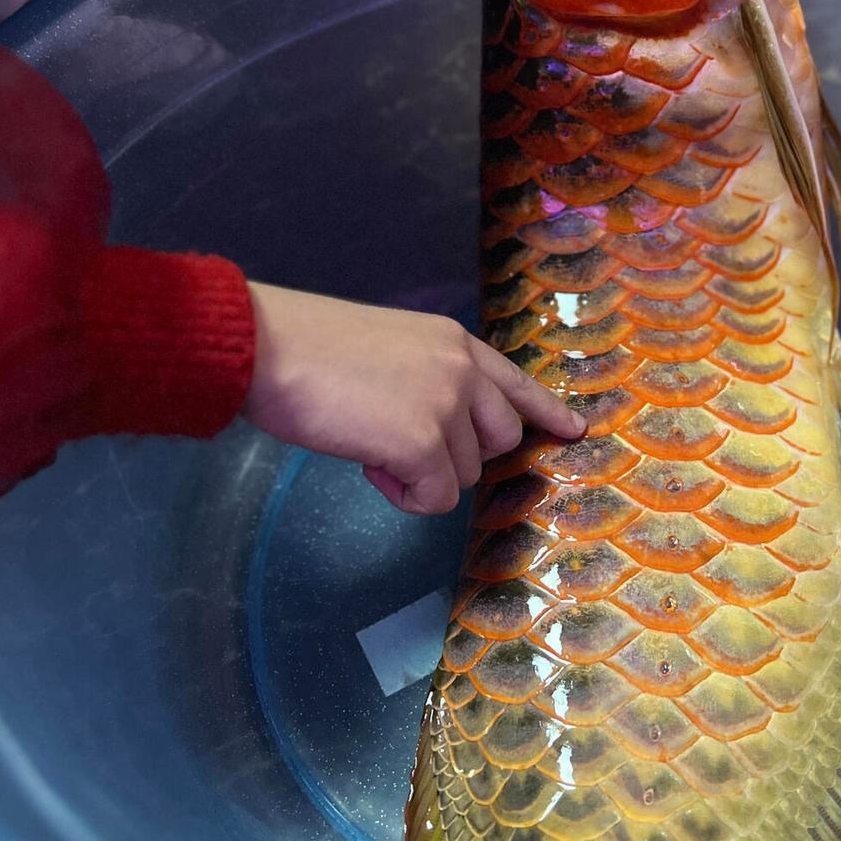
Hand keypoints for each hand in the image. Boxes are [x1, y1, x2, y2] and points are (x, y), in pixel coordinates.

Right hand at [244, 285, 585, 514]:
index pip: (516, 382)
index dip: (546, 411)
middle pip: (498, 440)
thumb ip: (426, 378)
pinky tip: (367, 464)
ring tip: (368, 441)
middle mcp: (462, 369)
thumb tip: (435, 427)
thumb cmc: (306, 348)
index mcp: (453, 341)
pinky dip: (402, 494)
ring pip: (464, 475)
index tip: (574, 429)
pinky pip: (435, 499)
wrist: (266, 347)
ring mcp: (446, 405)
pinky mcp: (423, 443)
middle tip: (398, 444)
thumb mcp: (388, 347)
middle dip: (455, 456)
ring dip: (420, 475)